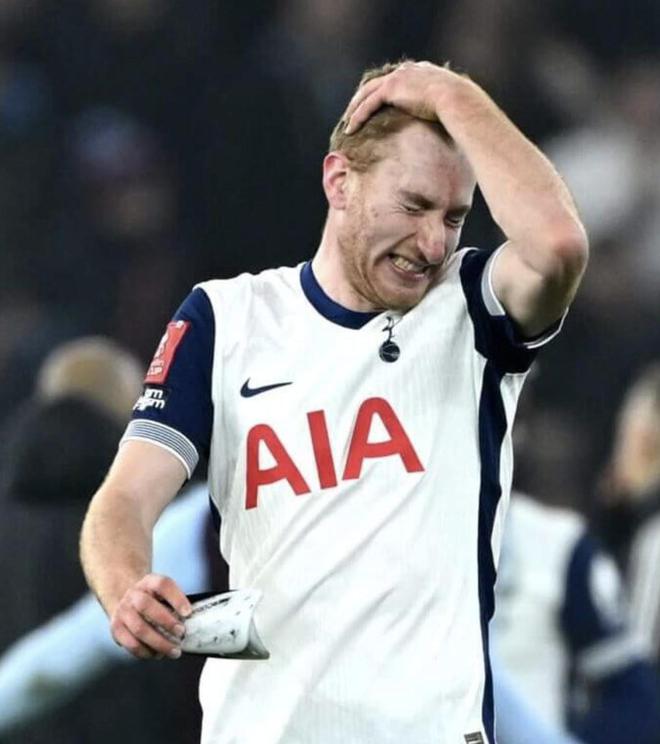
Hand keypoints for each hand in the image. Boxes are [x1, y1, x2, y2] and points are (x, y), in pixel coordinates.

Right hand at [110, 574, 191, 659]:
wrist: (125, 599)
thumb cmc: (152, 599)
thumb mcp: (163, 593)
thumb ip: (175, 603)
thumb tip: (192, 620)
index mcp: (149, 582)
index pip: (163, 585)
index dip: (176, 598)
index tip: (188, 613)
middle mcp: (133, 594)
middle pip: (147, 606)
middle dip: (166, 622)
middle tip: (181, 633)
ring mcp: (123, 611)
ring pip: (139, 628)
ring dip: (159, 642)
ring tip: (174, 650)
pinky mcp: (116, 628)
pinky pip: (131, 643)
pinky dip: (146, 652)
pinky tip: (158, 654)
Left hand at [343, 61, 459, 134]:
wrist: (459, 99)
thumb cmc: (463, 108)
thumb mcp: (454, 108)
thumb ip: (446, 112)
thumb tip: (452, 129)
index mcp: (423, 72)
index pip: (397, 80)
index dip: (384, 93)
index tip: (377, 105)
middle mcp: (408, 71)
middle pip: (377, 84)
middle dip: (363, 99)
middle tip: (353, 113)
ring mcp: (398, 78)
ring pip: (367, 93)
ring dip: (355, 108)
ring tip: (347, 123)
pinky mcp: (391, 89)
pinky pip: (368, 104)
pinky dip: (357, 116)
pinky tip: (350, 129)